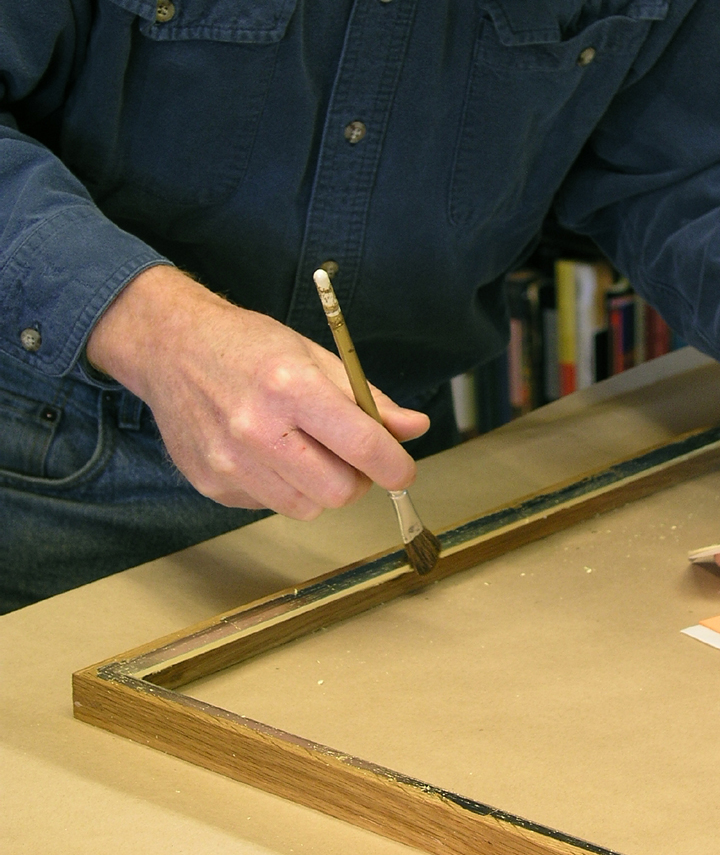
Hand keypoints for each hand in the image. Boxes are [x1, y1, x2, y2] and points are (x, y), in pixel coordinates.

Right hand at [87, 265, 429, 517]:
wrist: (172, 348)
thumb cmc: (249, 346)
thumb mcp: (316, 355)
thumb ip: (368, 398)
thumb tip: (413, 429)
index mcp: (291, 387)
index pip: (362, 445)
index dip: (395, 466)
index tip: (403, 469)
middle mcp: (256, 429)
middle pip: (338, 492)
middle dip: (358, 480)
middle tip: (352, 456)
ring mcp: (229, 462)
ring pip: (307, 508)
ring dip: (321, 488)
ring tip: (308, 450)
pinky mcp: (211, 484)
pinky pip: (270, 505)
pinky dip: (284, 487)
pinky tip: (270, 453)